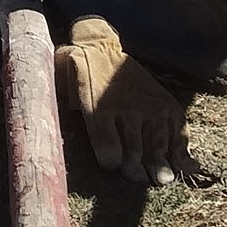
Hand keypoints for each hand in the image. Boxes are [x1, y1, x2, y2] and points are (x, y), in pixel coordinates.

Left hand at [55, 16, 185, 184]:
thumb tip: (40, 132)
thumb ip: (58, 110)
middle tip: (138, 178)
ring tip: (162, 179)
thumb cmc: (76, 77)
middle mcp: (125, 107)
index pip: (109, 143)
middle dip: (135, 168)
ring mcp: (147, 106)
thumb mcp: (62, 92)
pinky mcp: (165, 104)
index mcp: (98, 108)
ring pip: (156, 143)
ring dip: (160, 164)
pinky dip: (182, 150)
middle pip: (133, 148)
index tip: (113, 165)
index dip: (111, 159)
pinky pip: (177, 131)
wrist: (100, 46)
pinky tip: (186, 167)